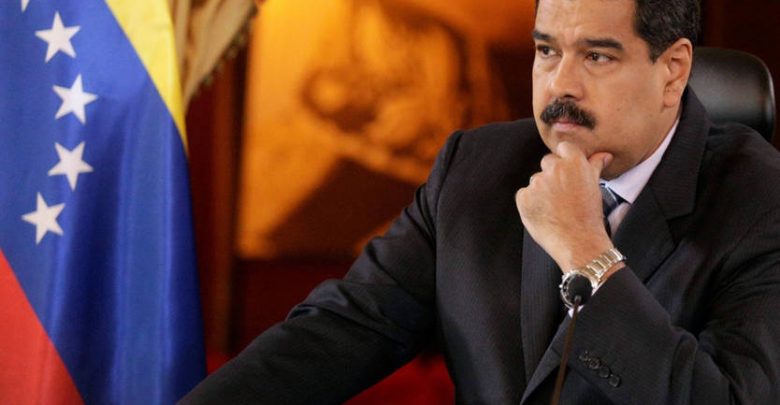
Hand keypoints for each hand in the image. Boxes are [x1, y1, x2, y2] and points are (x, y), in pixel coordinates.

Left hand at [515, 142, 613, 271]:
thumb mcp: (595, 187)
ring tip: (555, 208)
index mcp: (573, 162)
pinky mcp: (524, 197)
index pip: (563, 148)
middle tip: (562, 194)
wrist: (578, 242)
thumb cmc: (589, 216)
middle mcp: (554, 169)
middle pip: (548, 162)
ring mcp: (537, 183)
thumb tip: (603, 155)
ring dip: (542, 190)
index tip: (568, 173)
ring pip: (536, 180)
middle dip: (553, 175)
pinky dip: (531, 203)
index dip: (565, 160)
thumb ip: (595, 166)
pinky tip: (544, 214)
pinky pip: (525, 195)